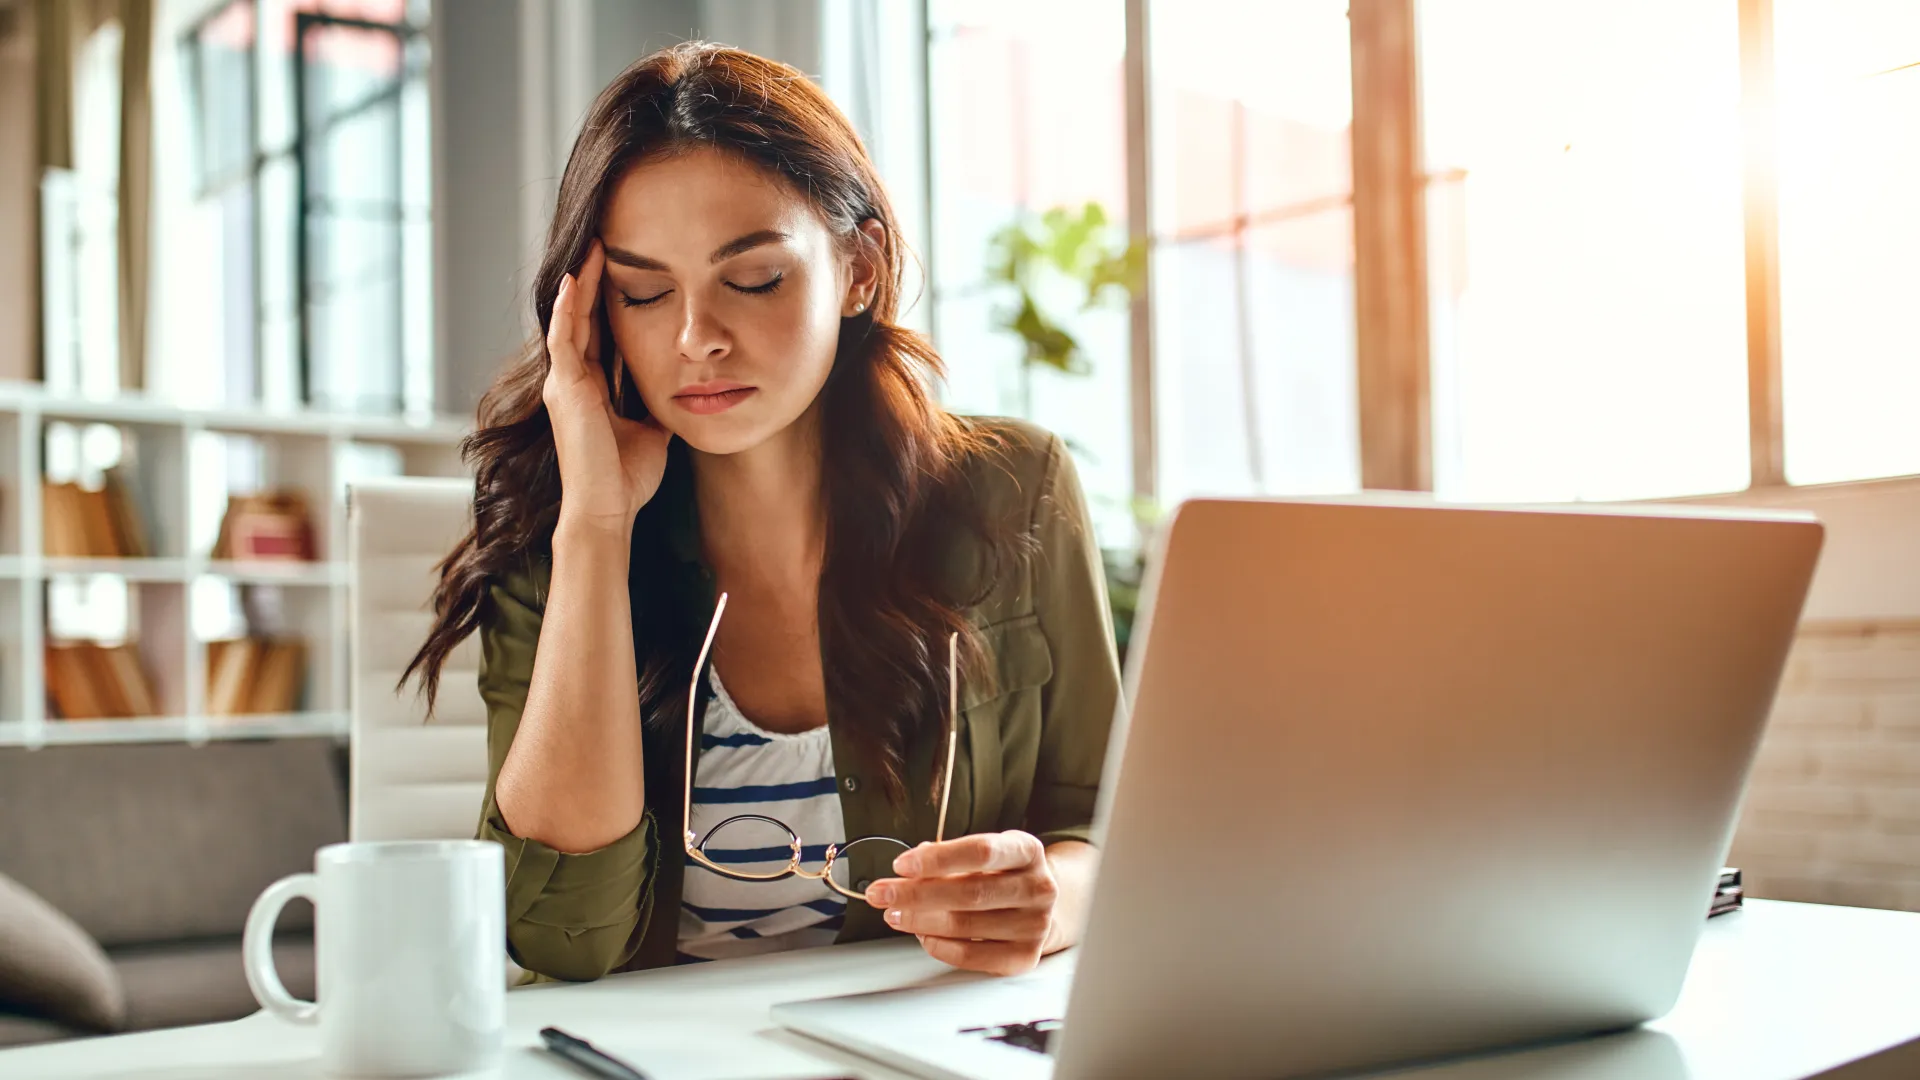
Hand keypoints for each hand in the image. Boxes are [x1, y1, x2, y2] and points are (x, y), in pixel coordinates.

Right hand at [544, 239, 670, 531]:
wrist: (607, 509)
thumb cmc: (625, 479)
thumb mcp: (650, 431)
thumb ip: (656, 407)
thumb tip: (682, 392)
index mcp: (591, 389)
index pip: (598, 333)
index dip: (607, 302)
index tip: (623, 269)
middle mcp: (572, 381)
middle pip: (580, 318)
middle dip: (591, 280)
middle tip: (603, 242)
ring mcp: (564, 383)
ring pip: (568, 319)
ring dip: (579, 283)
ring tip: (593, 247)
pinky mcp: (565, 389)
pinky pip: (563, 338)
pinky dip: (567, 308)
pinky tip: (574, 281)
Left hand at [864, 831, 1059, 975]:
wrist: (1042, 907)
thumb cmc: (1003, 876)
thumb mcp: (986, 855)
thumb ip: (949, 858)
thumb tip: (909, 870)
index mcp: (1027, 851)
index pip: (981, 852)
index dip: (937, 858)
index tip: (901, 865)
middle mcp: (1038, 887)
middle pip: (969, 892)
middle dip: (916, 894)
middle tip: (882, 893)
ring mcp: (1035, 925)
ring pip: (965, 925)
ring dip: (919, 920)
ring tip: (894, 914)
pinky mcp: (1024, 957)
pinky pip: (971, 955)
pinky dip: (938, 945)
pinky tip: (921, 934)